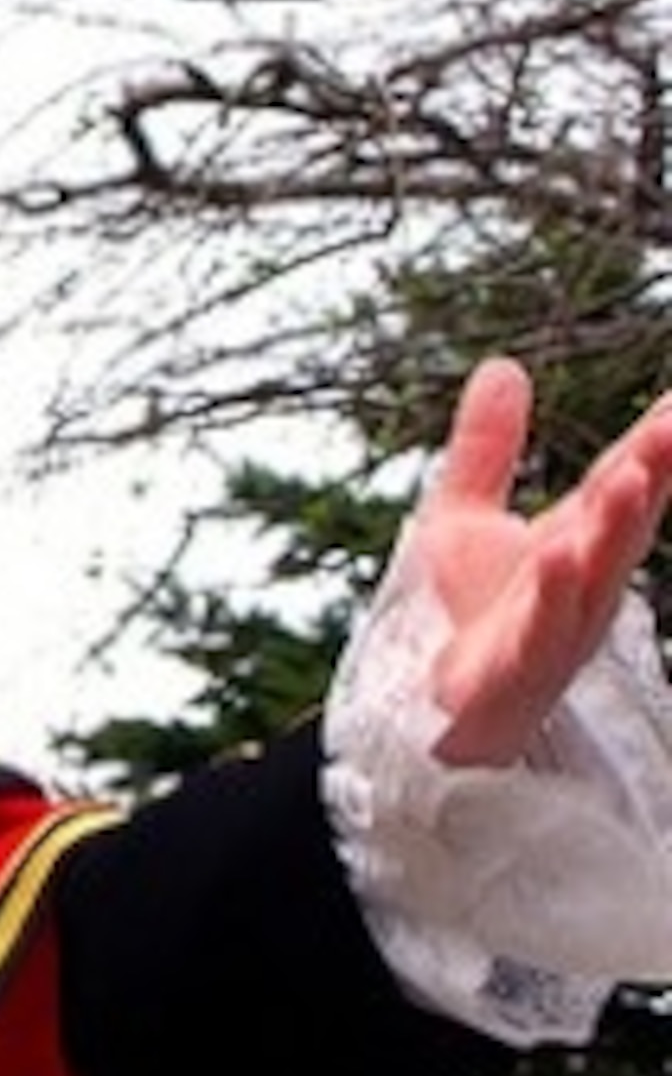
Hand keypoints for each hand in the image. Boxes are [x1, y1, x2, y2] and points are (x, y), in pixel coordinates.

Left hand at [418, 356, 671, 764]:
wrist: (426, 708)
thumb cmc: (462, 615)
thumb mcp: (460, 515)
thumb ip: (485, 448)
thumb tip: (503, 367)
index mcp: (575, 541)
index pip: (622, 480)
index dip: (655, 438)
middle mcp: (579, 582)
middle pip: (622, 521)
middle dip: (653, 472)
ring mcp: (555, 628)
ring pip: (596, 574)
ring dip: (616, 528)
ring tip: (628, 477)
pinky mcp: (517, 672)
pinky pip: (543, 631)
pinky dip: (554, 594)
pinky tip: (561, 557)